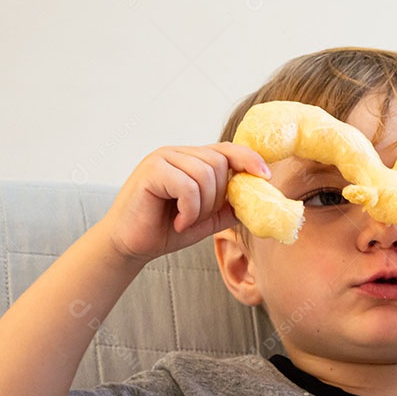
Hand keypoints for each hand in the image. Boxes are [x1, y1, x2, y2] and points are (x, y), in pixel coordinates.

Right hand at [101, 144, 269, 262]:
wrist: (130, 246)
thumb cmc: (165, 230)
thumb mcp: (206, 219)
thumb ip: (229, 206)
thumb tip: (259, 199)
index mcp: (190, 159)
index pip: (226, 149)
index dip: (249, 159)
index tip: (266, 176)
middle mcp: (176, 152)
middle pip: (219, 163)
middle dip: (216, 198)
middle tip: (196, 218)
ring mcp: (162, 158)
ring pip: (205, 174)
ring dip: (201, 206)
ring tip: (184, 221)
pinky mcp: (151, 170)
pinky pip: (187, 185)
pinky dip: (189, 209)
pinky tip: (178, 222)